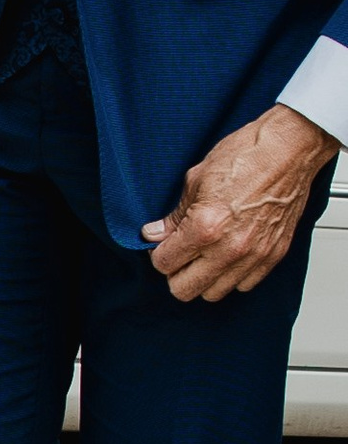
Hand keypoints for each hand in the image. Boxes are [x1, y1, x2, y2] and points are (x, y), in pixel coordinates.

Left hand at [143, 105, 336, 302]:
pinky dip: (231, 276)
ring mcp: (254, 256)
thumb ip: (175, 216)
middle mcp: (229, 249)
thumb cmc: (247, 156)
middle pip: (185, 290)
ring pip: (214, 293)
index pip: (164, 264)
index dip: (158, 254)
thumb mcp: (196, 180)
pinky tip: (227, 255)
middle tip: (178, 255)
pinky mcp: (273, 256)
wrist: (288, 150)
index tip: (162, 246)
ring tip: (203, 256)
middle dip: (175, 273)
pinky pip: (244, 285)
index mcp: (205, 228)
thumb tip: (155, 234)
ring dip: (203, 278)